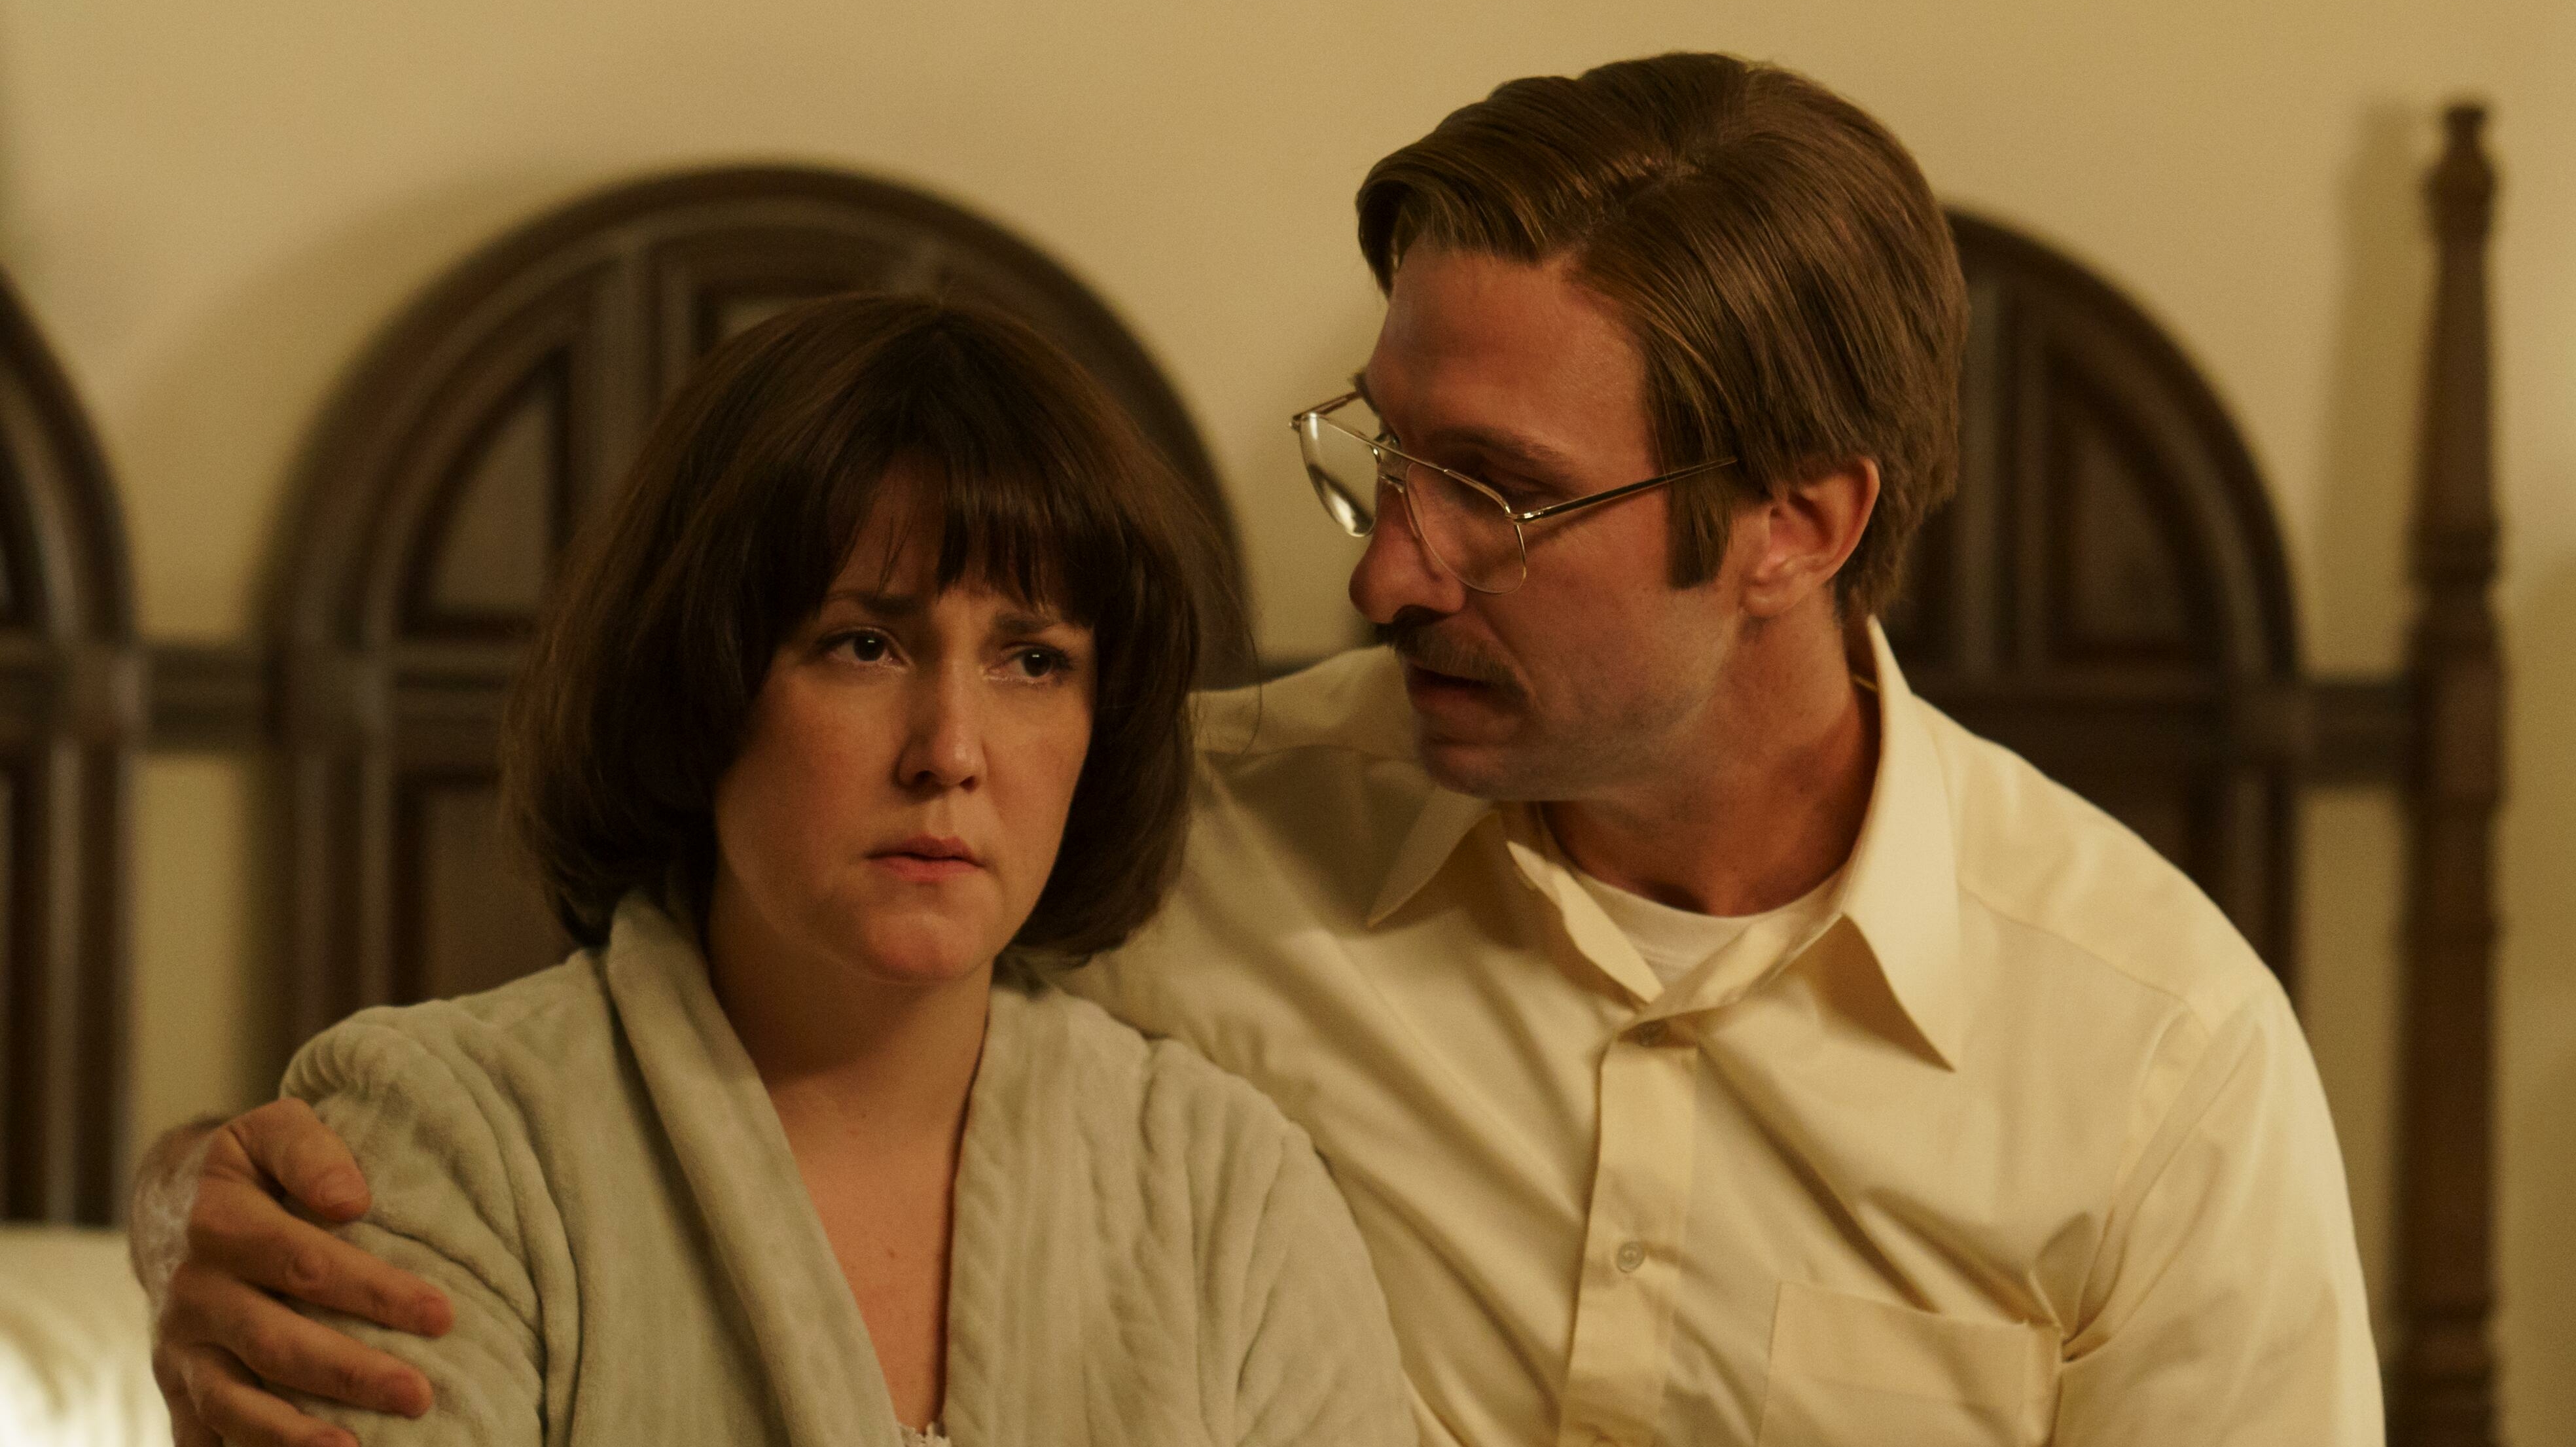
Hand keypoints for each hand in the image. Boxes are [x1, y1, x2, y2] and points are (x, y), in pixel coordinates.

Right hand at [131, 1100, 455, 1446]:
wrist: (167, 1206)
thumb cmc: (247, 1168)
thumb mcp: (272, 1130)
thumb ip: (311, 1152)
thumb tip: (351, 1200)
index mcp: (220, 1224)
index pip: (305, 1264)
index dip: (374, 1292)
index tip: (441, 1315)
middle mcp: (192, 1292)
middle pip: (275, 1342)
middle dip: (349, 1373)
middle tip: (419, 1395)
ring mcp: (179, 1347)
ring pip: (232, 1401)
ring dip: (292, 1434)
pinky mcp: (174, 1385)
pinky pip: (201, 1434)